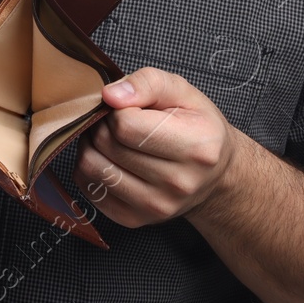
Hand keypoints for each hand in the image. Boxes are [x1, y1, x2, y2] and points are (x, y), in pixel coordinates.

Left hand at [70, 66, 238, 227]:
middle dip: (103, 124)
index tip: (129, 108)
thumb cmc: (197, 127)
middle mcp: (178, 183)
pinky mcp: (135, 220)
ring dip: (92, 146)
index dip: (118, 109)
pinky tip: (110, 159)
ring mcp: (156, 206)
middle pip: (106, 145)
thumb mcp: (182, 92)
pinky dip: (90, 169)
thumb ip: (148, 83)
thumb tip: (110, 95)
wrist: (214, 174)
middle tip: (117, 120)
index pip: (126, 124)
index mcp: (196, 146)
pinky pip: (89, 189)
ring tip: (110, 138)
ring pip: (92, 168)